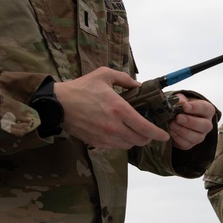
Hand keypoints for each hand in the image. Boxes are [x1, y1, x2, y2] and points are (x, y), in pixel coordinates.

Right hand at [53, 68, 169, 149]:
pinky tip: (119, 133)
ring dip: (134, 140)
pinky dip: (121, 142)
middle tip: (148, 131)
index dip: (158, 134)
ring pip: (128, 145)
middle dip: (147, 137)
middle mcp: (114, 126)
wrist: (58, 104)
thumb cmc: (81, 88)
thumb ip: (125, 79)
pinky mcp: (96, 142)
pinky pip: (115, 147)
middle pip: (139, 139)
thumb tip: (139, 86)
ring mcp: (105, 137)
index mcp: (119, 109)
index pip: (145, 127)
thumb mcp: (104, 75)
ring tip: (133, 131)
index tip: (164, 135)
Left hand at [167, 94, 215, 150]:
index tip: (185, 107)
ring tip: (172, 124)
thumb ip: (181, 100)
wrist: (177, 118)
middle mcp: (207, 124)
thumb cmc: (182, 108)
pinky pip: (187, 144)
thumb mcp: (182, 100)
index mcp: (207, 111)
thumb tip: (180, 103)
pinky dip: (178, 138)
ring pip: (196, 137)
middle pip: (204, 125)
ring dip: (183, 131)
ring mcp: (200, 136)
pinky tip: (171, 131)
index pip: (206, 109)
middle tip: (178, 118)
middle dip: (191, 122)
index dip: (196, 108)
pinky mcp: (191, 144)